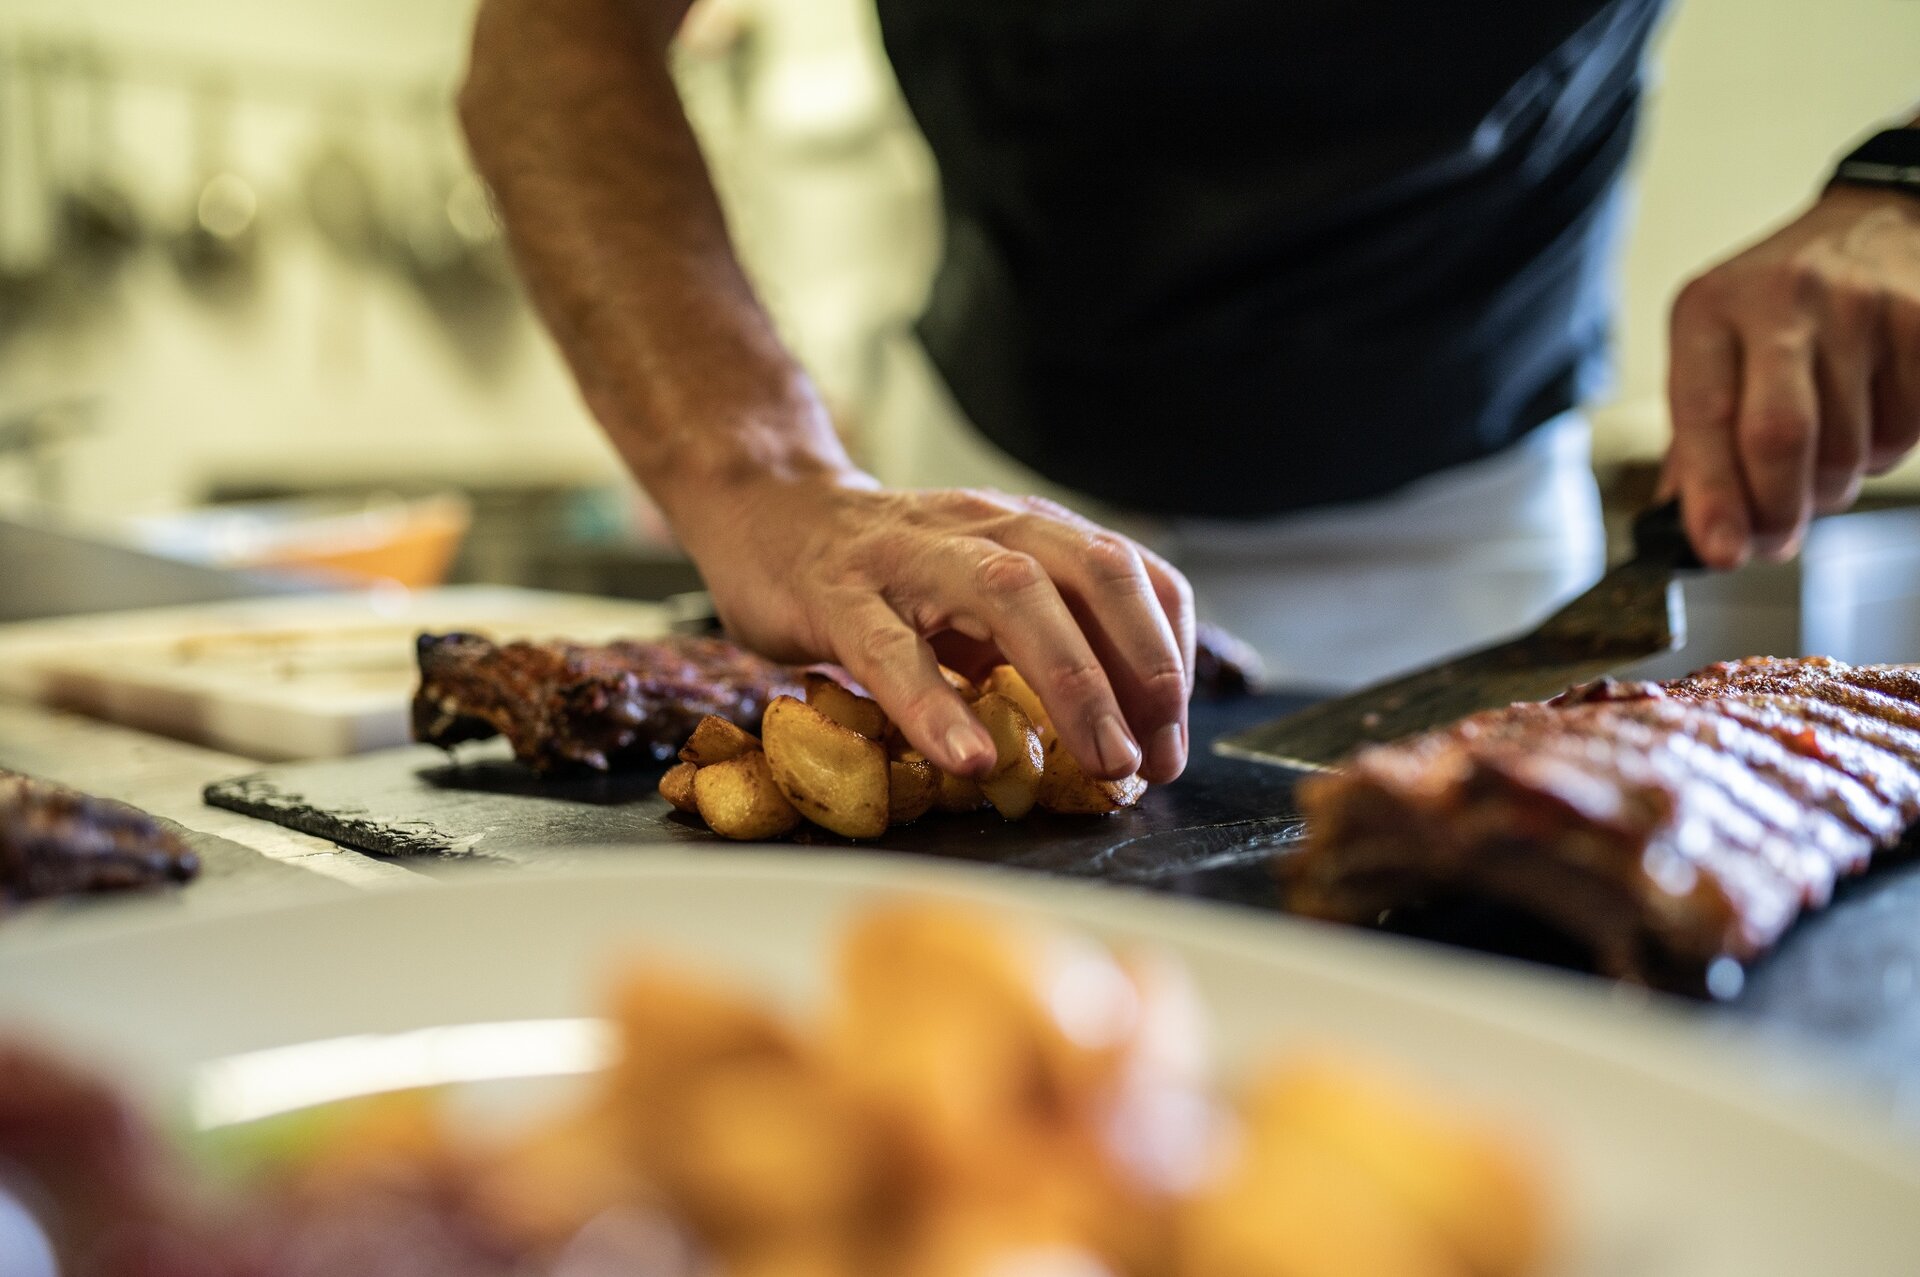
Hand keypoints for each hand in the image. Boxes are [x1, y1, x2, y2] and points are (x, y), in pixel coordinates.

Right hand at [676, 473, 1195, 782]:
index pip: (1131, 573)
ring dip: (1072, 682)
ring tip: (1101, 762)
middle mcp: (984, 527)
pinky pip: (891, 649)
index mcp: (1029, 529)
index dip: (1168, 656)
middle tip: (1152, 759)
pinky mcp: (837, 593)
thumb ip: (1038, 642)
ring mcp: (910, 555)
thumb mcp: (979, 592)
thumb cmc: (885, 573)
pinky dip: (937, 706)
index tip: (1171, 739)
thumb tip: (1120, 735)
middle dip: (1141, 669)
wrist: (766, 510)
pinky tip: (967, 760)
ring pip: (1009, 594)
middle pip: (1090, 574)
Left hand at [1665, 184, 1919, 566]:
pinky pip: (1906, 432)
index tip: (1719, 552)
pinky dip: (1882, 455)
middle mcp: (1782, 299)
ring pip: (1848, 448)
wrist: (1875, 224)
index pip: (1705, 417)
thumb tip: (1687, 531)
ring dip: (1831, 485)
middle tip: (1774, 540)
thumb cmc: (1776, 310)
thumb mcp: (1715, 350)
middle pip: (1780, 437)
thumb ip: (1696, 437)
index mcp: (1710, 308)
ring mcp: (1860, 307)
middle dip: (1777, 509)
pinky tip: (1866, 421)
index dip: (1713, 495)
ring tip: (1820, 458)